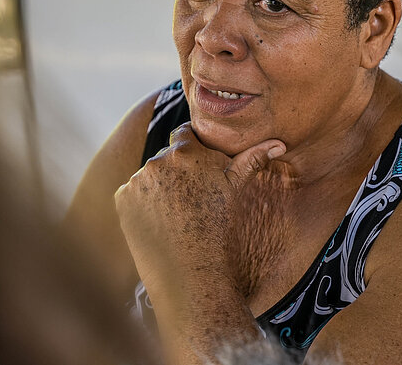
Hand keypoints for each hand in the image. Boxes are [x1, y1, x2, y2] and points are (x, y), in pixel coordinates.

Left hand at [114, 122, 285, 303]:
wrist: (191, 268)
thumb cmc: (219, 225)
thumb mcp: (236, 187)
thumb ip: (253, 159)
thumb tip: (278, 143)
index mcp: (186, 151)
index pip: (185, 134)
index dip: (193, 148)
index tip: (198, 166)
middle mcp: (158, 160)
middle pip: (168, 156)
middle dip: (177, 168)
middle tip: (191, 193)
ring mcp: (137, 180)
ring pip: (150, 174)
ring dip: (159, 184)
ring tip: (175, 209)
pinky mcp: (122, 199)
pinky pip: (134, 193)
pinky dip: (142, 201)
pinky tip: (158, 218)